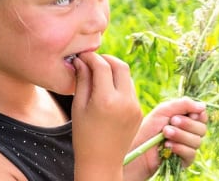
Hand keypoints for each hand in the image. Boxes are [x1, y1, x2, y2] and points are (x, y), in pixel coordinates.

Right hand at [71, 53, 142, 178]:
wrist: (101, 162)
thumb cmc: (84, 136)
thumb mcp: (78, 107)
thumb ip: (82, 81)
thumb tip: (82, 61)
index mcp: (106, 100)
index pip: (102, 66)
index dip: (91, 57)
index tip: (83, 56)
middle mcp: (124, 101)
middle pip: (120, 66)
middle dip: (107, 59)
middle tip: (94, 61)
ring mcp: (135, 106)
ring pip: (127, 77)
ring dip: (115, 72)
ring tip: (99, 76)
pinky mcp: (139, 112)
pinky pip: (131, 91)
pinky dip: (120, 85)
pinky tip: (108, 92)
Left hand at [124, 97, 207, 180]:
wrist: (136, 149)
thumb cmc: (148, 128)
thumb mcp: (164, 110)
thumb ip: (183, 104)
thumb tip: (203, 106)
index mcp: (186, 119)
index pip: (202, 116)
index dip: (198, 114)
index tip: (189, 113)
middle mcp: (189, 133)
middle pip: (202, 129)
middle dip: (187, 124)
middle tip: (171, 122)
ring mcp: (187, 147)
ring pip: (197, 141)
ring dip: (181, 136)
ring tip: (165, 134)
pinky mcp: (184, 160)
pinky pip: (191, 154)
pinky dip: (180, 148)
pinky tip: (167, 146)